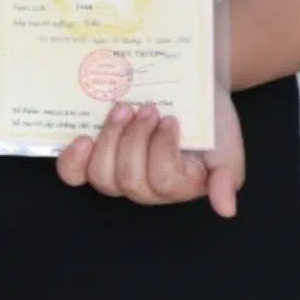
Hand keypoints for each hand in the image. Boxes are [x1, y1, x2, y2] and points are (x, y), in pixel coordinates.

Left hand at [55, 95, 244, 217]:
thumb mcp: (226, 148)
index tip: (170, 118)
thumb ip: (227, 178)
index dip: (162, 148)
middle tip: (146, 108)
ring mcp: (116, 174)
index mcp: (177, 187)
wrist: (186, 89)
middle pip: (128, 180)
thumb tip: (226, 210)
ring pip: (101, 176)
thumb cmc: (208, 121)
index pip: (163, 181)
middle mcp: (145, 188)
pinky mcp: (92, 157)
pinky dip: (73, 159)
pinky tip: (82, 139)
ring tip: (122, 109)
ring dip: (110, 138)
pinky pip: (74, 174)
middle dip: (135, 139)